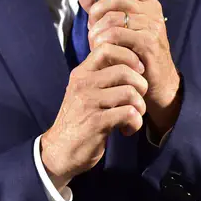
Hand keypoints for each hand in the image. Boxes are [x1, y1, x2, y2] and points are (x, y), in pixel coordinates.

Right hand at [40, 43, 147, 190]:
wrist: (59, 152)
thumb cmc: (78, 121)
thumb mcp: (84, 92)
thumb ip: (101, 77)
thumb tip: (129, 60)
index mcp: (81, 74)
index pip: (106, 48)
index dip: (129, 56)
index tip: (138, 71)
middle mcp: (83, 84)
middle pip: (124, 70)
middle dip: (141, 85)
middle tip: (139, 100)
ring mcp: (88, 103)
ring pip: (130, 92)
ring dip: (140, 107)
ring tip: (134, 117)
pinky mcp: (96, 122)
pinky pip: (129, 113)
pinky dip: (135, 123)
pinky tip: (127, 129)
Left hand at [81, 0, 181, 137]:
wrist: (159, 84)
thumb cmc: (137, 56)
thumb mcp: (119, 29)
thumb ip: (101, 10)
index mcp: (146, 3)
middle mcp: (151, 12)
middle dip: (96, 12)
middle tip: (90, 29)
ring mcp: (152, 26)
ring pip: (114, 17)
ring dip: (97, 31)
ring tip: (94, 44)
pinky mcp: (148, 43)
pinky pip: (117, 35)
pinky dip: (104, 42)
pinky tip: (102, 51)